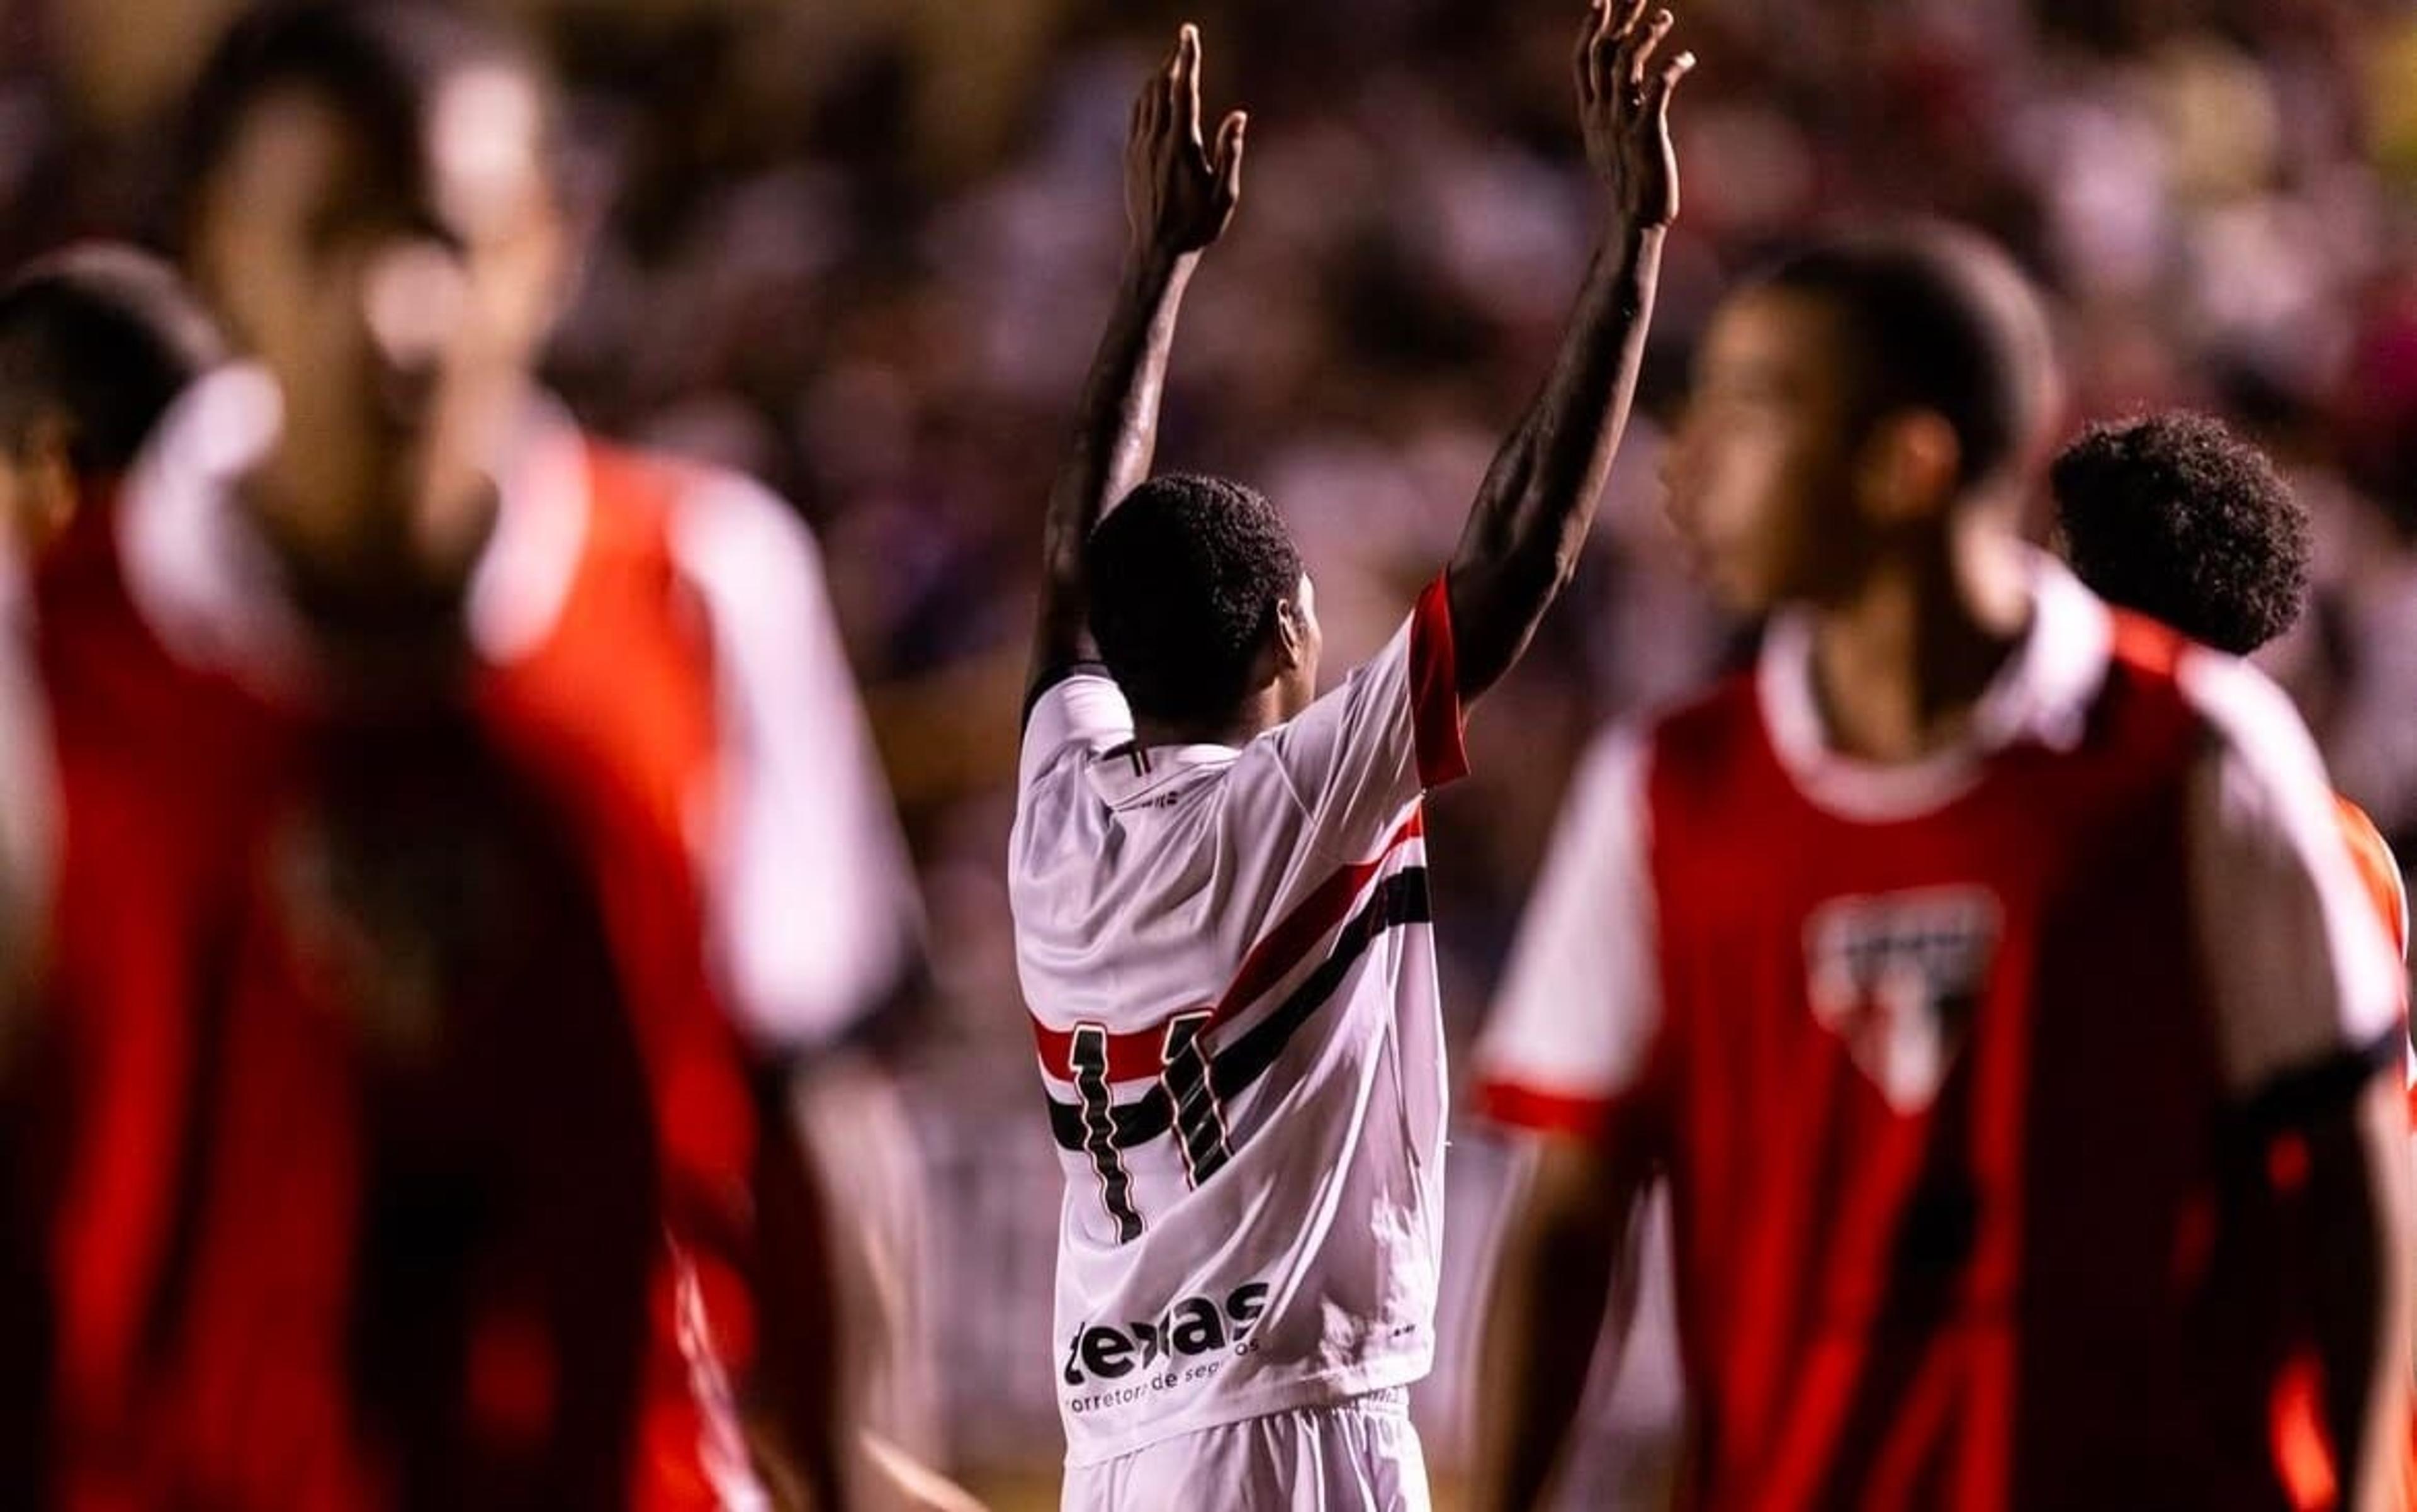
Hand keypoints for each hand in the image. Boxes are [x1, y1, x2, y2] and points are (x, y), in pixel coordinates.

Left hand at [1126, 24, 1245, 260]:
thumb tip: (1238, 115)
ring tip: (1173, 60)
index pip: (1184, 91)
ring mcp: (1140, 149)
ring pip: (1146, 98)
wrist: (1158, 250)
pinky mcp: (1131, 157)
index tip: (1189, 33)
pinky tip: (1154, 90)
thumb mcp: (1225, 193)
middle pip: (1162, 87)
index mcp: (1182, 148)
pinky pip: (1137, 115)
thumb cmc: (1198, 225)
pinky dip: (1147, 95)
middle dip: (1174, 59)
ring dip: (1160, 75)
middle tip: (1185, 39)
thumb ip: (1230, 151)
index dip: (1187, 58)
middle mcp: (1156, 143)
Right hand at [1575, 1, 1691, 226]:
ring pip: (1627, 67)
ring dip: (1646, 37)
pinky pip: (1656, 91)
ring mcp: (1621, 123)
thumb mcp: (1612, 141)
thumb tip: (1629, 86)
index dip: (1591, 29)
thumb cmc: (1629, 182)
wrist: (1633, 218)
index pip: (1584, 61)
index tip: (1601, 1)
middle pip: (1604, 54)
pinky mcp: (1645, 135)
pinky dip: (1671, 69)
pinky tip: (1687, 58)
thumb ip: (1615, 111)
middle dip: (1618, 20)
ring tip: (1665, 16)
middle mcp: (1602, 113)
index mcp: (1591, 113)